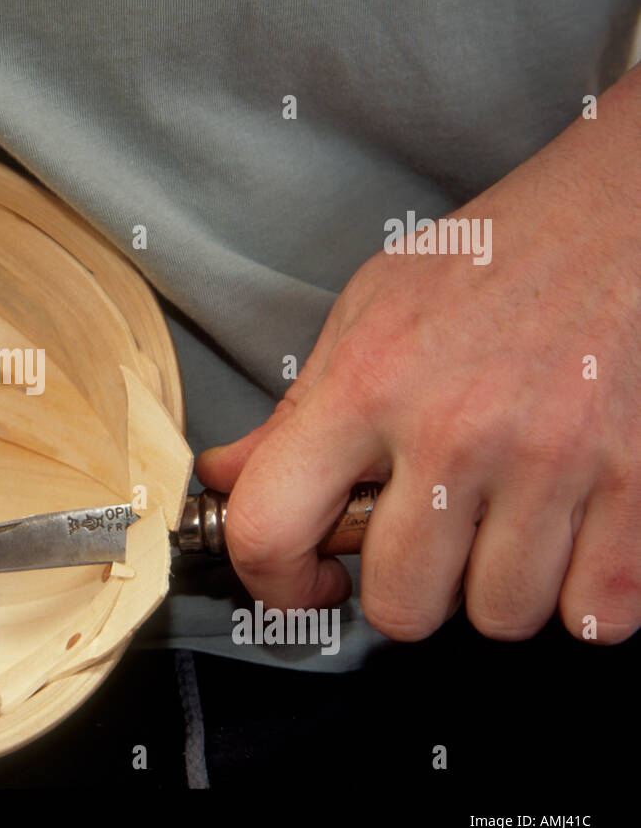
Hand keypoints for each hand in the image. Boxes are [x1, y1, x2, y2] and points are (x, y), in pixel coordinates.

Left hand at [197, 64, 640, 644]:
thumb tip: (228, 476)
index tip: (309, 581)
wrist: (623, 210)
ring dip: (500, 589)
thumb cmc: (492, 262)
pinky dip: (587, 594)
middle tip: (430, 540)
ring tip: (507, 524)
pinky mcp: (639, 480)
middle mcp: (452, 430)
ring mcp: (551, 459)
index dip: (277, 583)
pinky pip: (600, 614)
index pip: (268, 530)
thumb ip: (296, 411)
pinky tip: (572, 538)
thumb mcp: (367, 315)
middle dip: (411, 590)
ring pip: (502, 618)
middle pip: (402, 607)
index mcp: (364, 386)